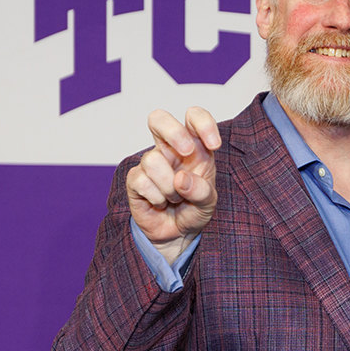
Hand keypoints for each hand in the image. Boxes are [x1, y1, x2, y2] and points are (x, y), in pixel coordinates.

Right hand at [127, 107, 220, 262]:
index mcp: (194, 147)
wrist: (177, 233)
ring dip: (169, 186)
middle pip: (158, 119)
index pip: (194, 118)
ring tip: (175, 199)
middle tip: (187, 152)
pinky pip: (142, 181)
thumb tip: (181, 179)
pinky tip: (161, 203)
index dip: (203, 123)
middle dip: (174, 133)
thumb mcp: (208, 202)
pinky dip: (157, 198)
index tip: (214, 145)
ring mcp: (150, 162)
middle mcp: (170, 150)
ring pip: (153, 160)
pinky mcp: (135, 179)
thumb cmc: (194, 209)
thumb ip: (201, 190)